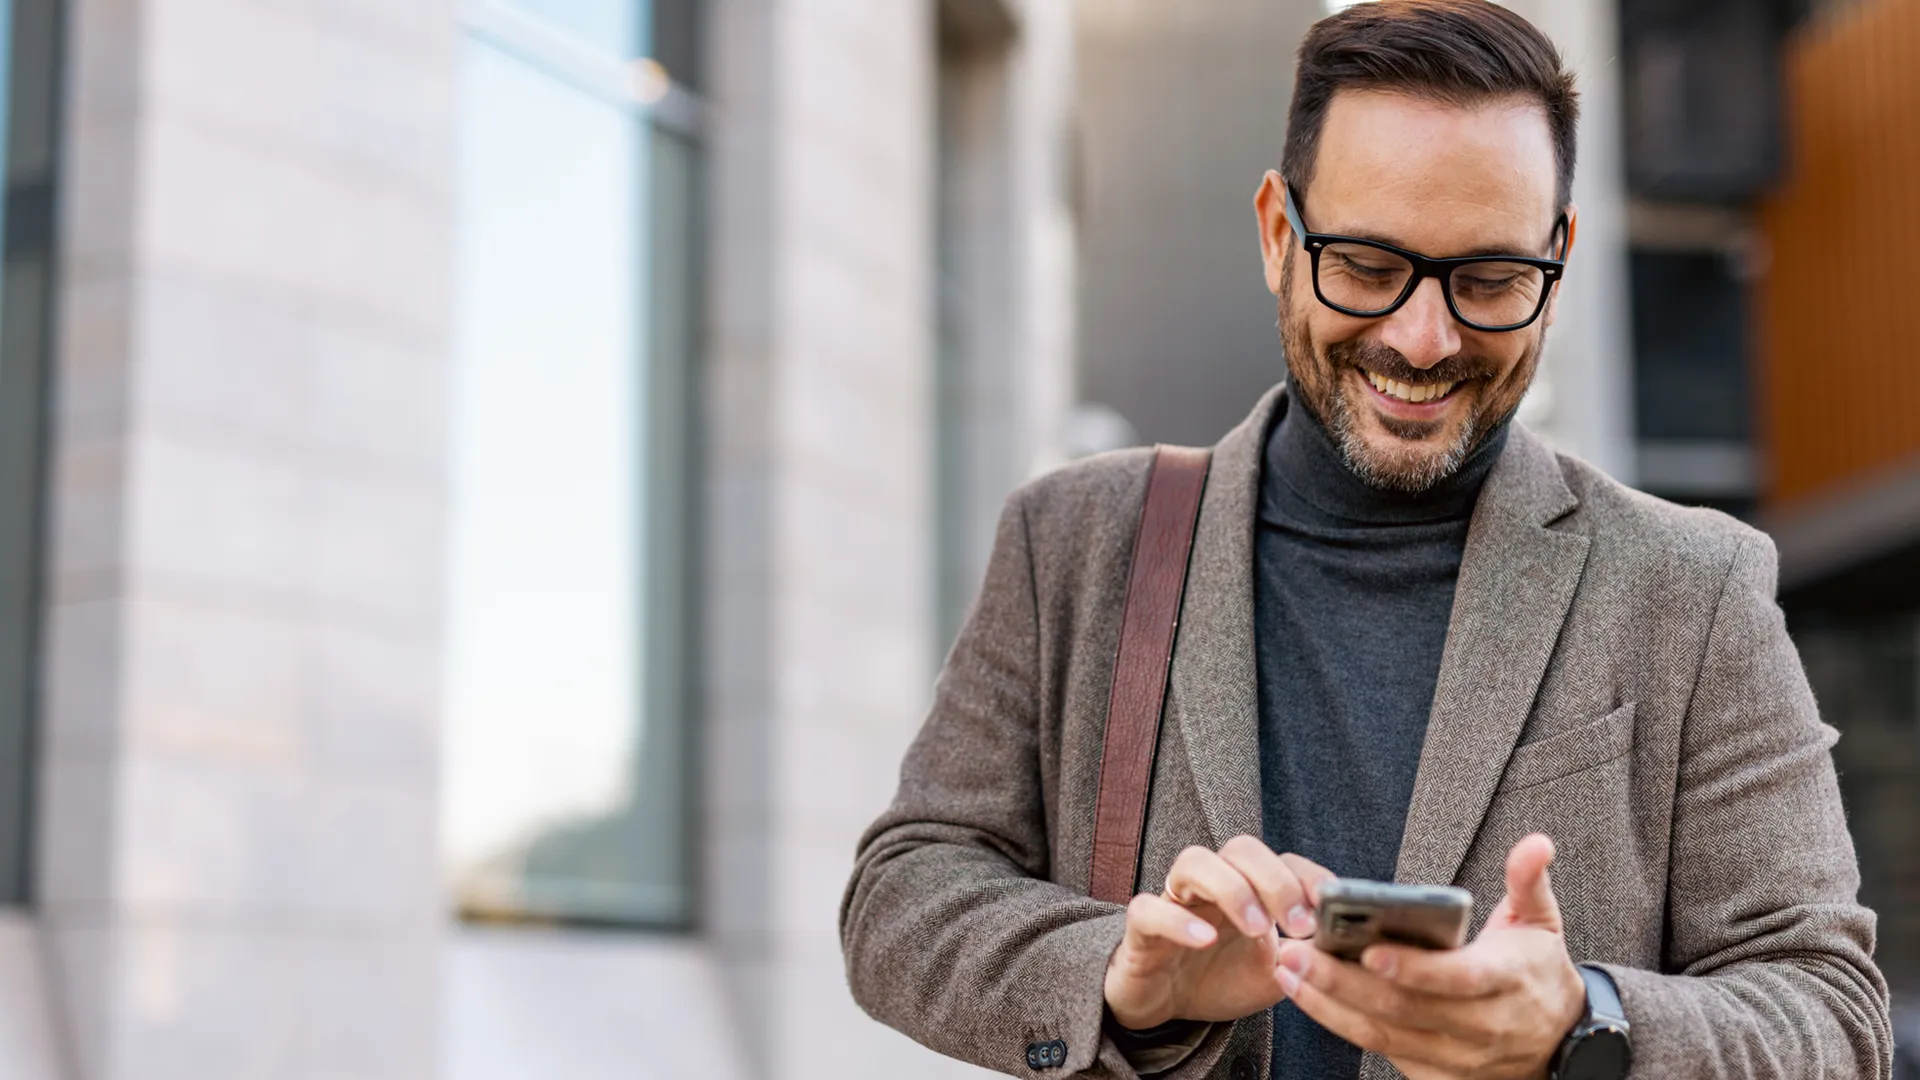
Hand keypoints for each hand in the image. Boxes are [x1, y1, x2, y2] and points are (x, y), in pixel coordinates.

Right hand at [1103, 836, 1332, 1029]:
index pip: (1281, 860)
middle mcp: (1212, 884)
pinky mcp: (1142, 929)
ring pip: (1194, 862)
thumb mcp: (1274, 973)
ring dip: (1232, 889)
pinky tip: (1205, 940)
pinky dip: (1178, 921)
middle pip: (1240, 849)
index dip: (1308, 875)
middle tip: (1298, 923)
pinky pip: (1150, 910)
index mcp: (1247, 888)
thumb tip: (1340, 944)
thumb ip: (1303, 956)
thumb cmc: (1220, 978)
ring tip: (1256, 928)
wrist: (1166, 1006)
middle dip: (1275, 880)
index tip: (1331, 905)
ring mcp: (1174, 901)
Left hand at [1273, 834, 1586, 1079]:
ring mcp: (1456, 1056)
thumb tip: (1535, 843)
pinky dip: (1341, 1023)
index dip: (1413, 968)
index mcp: (1505, 981)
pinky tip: (1309, 994)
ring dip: (1329, 1003)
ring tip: (1287, 968)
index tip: (1368, 950)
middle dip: (1343, 981)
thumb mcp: (1540, 923)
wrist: (1560, 1043)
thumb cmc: (1536, 971)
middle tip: (1296, 950)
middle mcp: (1480, 1026)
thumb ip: (1528, 881)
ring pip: (1383, 1033)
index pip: (1456, 978)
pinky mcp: (1435, 1072)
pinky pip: (1380, 1049)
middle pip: (1404, 1008)